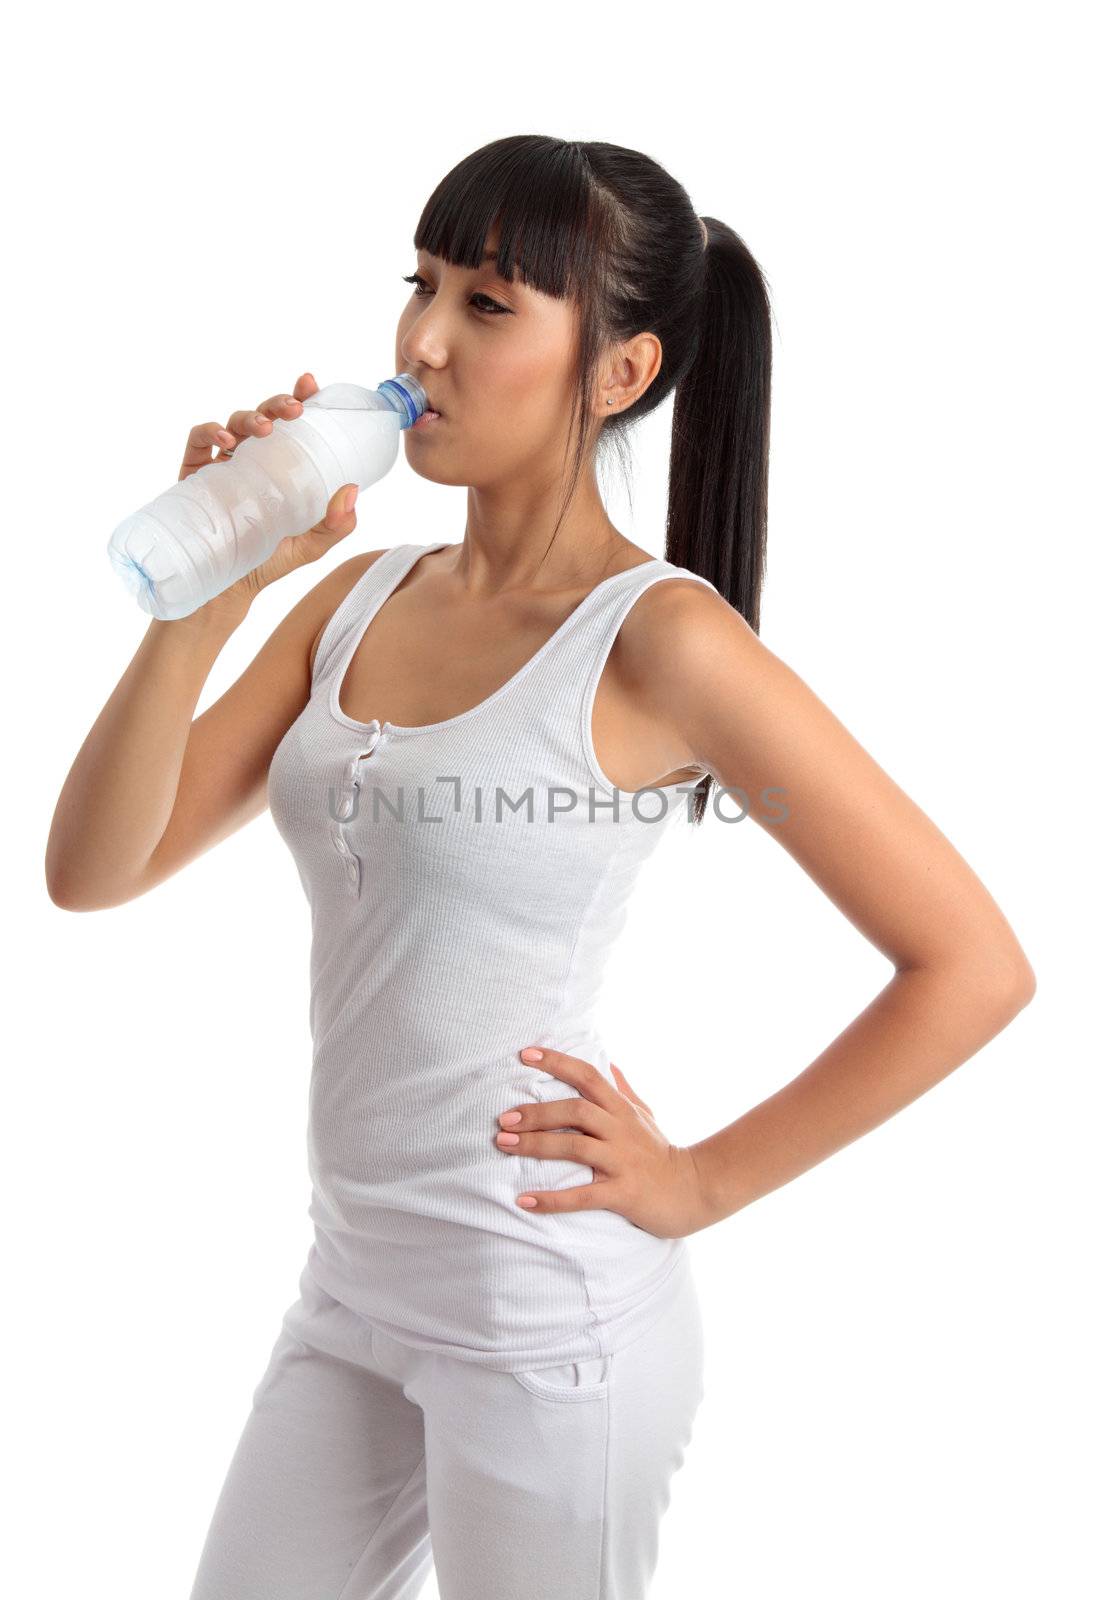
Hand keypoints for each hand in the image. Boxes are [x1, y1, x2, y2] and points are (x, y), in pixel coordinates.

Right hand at [178, 371, 359, 615]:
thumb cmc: (267, 563)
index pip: (291, 425)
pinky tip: (226, 440)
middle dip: (278, 404)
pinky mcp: (193, 476)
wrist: (223, 592)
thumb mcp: (309, 547)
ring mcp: (221, 465)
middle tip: (295, 409)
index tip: (311, 385)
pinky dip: (210, 431)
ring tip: (266, 428)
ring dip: (251, 415)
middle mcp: (252, 460)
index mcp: (280, 467)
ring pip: (234, 422)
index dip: (300, 398)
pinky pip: (197, 441)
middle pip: (264, 416)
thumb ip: (335, 525)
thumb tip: (353, 491)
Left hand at [493, 1047, 710, 1238]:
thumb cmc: (663, 1153)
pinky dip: (552, 1199)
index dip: (558, 1062)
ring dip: (536, 1145)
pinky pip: (582, 1196)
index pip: (589, 1076)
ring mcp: (622, 1161)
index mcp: (622, 1110)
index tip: (526, 1054)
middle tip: (503, 1118)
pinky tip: (525, 1201)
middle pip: (575, 1111)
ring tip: (504, 1144)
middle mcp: (621, 1130)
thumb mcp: (647, 1115)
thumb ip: (625, 1090)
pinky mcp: (623, 1193)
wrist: (695, 1190)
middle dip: (537, 1112)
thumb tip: (611, 1063)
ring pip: (574, 1147)